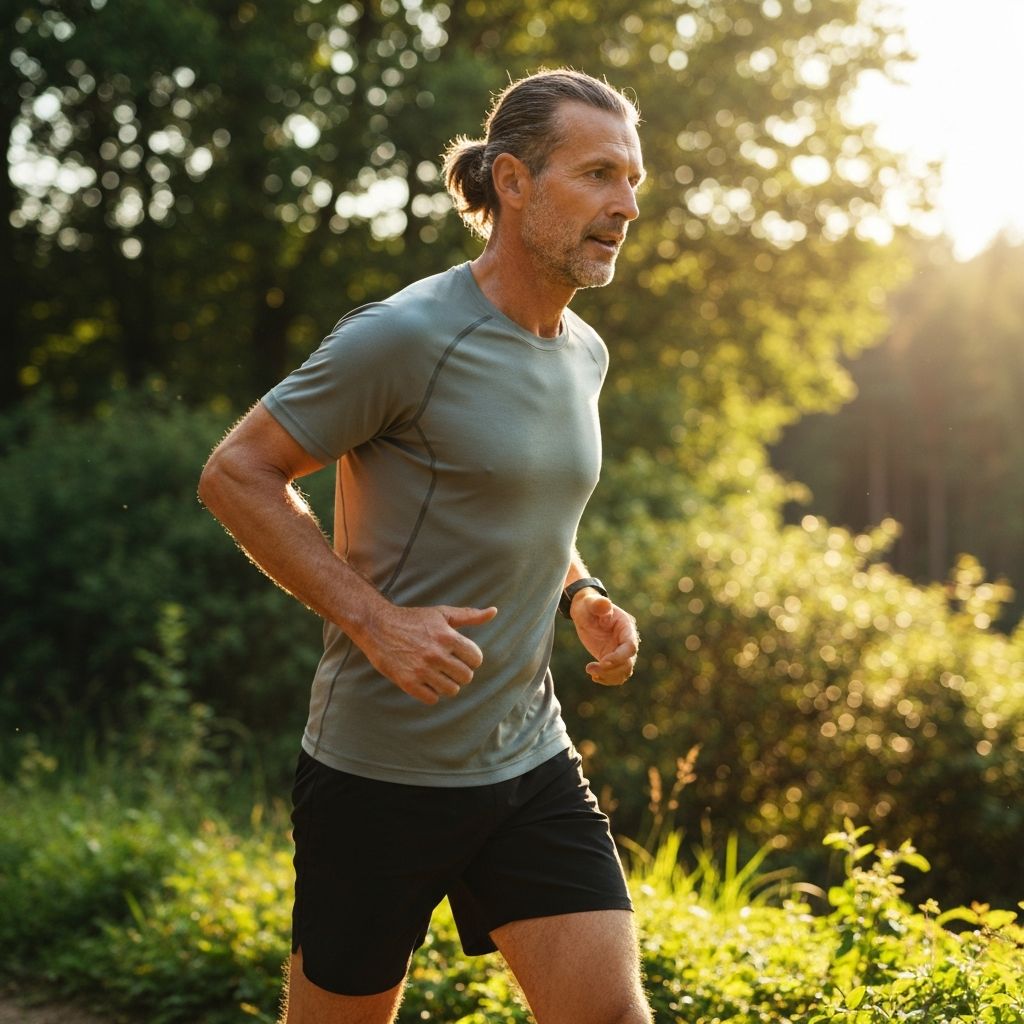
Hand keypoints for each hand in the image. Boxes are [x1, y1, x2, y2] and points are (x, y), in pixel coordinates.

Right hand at [357, 602, 497, 704]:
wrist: (377, 626)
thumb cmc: (413, 619)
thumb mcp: (442, 613)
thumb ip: (469, 615)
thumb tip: (494, 611)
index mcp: (447, 636)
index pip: (476, 659)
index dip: (471, 658)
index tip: (461, 656)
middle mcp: (436, 654)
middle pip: (466, 677)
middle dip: (460, 672)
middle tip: (448, 666)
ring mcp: (422, 669)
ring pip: (451, 690)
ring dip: (447, 684)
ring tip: (437, 674)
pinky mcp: (408, 682)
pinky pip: (432, 699)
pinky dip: (431, 693)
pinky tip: (425, 681)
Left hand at [570, 591, 638, 685]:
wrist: (586, 612)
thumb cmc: (589, 605)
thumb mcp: (591, 603)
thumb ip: (599, 604)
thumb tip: (605, 604)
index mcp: (626, 627)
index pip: (630, 646)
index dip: (619, 657)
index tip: (603, 661)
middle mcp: (626, 641)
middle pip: (628, 663)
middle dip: (611, 669)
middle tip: (590, 669)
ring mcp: (620, 651)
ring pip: (623, 672)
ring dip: (608, 676)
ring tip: (590, 671)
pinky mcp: (612, 659)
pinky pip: (615, 674)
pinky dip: (606, 679)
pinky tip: (594, 676)